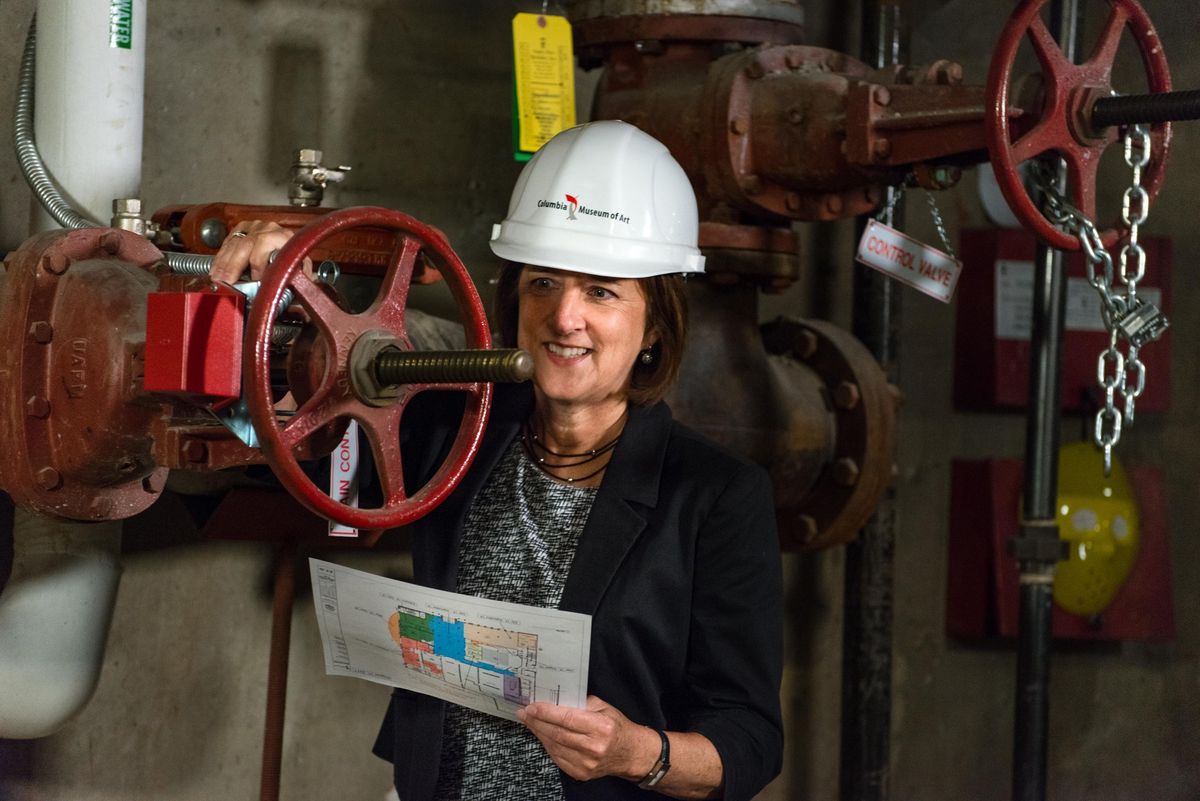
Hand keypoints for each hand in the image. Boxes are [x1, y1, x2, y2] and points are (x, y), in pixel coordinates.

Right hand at [209, 220, 297, 283]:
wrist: (291, 246)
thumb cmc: (295, 260)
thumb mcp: (300, 269)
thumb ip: (295, 276)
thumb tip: (287, 288)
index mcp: (283, 236)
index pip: (265, 243)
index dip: (258, 262)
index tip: (255, 278)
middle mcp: (269, 228)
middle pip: (246, 244)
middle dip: (234, 265)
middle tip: (227, 280)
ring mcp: (255, 227)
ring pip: (235, 243)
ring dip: (224, 262)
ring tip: (217, 277)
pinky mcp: (244, 228)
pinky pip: (229, 241)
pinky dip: (222, 255)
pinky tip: (216, 267)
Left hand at [516, 695, 657, 781]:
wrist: (630, 754)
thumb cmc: (617, 727)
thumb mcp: (603, 708)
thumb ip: (581, 703)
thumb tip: (556, 698)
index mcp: (601, 728)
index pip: (566, 719)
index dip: (546, 713)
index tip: (531, 706)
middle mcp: (593, 748)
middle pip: (557, 733)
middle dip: (537, 722)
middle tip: (524, 713)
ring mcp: (586, 763)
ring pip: (554, 746)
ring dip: (539, 733)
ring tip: (530, 722)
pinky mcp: (580, 773)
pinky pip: (557, 757)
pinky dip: (547, 745)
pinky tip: (542, 735)